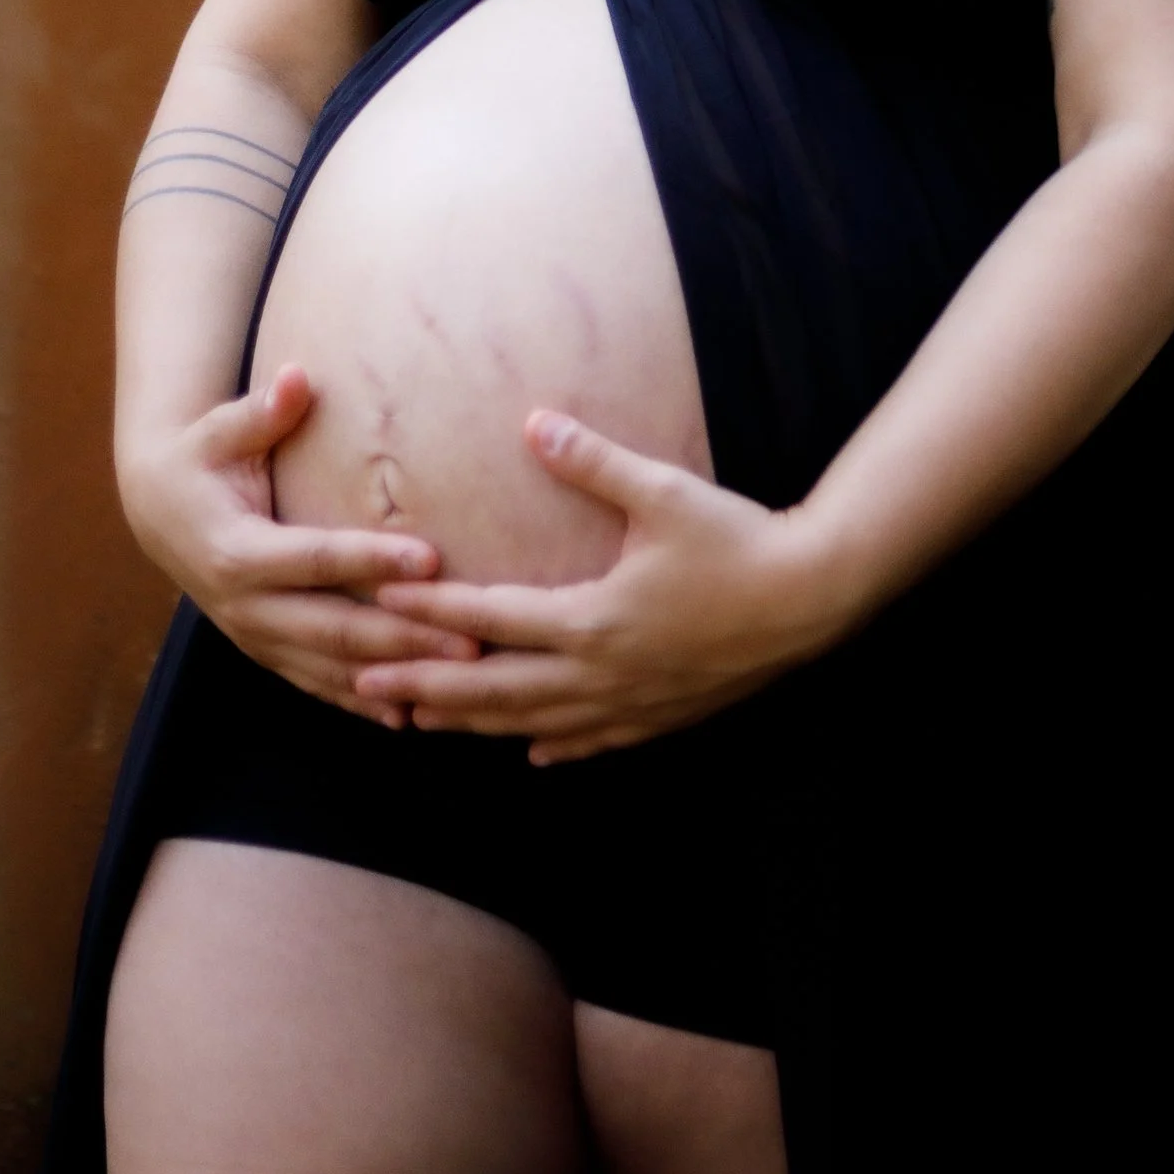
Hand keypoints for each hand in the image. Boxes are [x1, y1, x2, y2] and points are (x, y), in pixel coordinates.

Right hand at [119, 363, 479, 728]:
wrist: (159, 513)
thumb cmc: (200, 459)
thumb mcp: (220, 431)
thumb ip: (261, 412)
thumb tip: (298, 377)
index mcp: (234, 551)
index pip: (316, 559)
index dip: (372, 561)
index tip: (431, 558)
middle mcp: (244, 607)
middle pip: (333, 628)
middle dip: (403, 636)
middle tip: (471, 639)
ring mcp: (255, 638)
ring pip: (331, 667)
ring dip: (395, 676)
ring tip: (459, 678)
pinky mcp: (265, 653)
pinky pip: (316, 683)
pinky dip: (360, 703)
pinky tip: (409, 716)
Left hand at [355, 410, 850, 759]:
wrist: (811, 599)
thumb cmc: (737, 541)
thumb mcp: (661, 492)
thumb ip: (592, 461)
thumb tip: (533, 422)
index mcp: (592, 620)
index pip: (491, 620)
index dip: (430, 613)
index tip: (377, 606)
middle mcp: (601, 673)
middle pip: (493, 689)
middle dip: (425, 687)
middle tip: (362, 685)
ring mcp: (630, 704)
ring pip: (533, 724)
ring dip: (471, 724)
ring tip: (419, 723)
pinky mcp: (662, 716)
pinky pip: (594, 741)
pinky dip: (554, 746)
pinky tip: (533, 751)